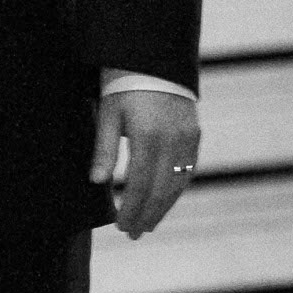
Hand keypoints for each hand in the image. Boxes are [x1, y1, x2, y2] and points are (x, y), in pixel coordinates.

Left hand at [92, 90, 200, 238]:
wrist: (154, 58)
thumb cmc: (123, 85)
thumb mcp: (108, 113)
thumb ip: (105, 149)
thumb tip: (98, 182)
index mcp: (148, 137)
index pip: (139, 186)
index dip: (131, 209)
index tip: (121, 226)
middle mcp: (172, 141)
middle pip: (160, 191)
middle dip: (146, 215)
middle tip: (133, 234)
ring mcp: (187, 139)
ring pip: (177, 184)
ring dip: (163, 207)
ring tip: (148, 224)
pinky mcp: (195, 134)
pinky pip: (189, 170)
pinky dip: (177, 190)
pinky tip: (166, 200)